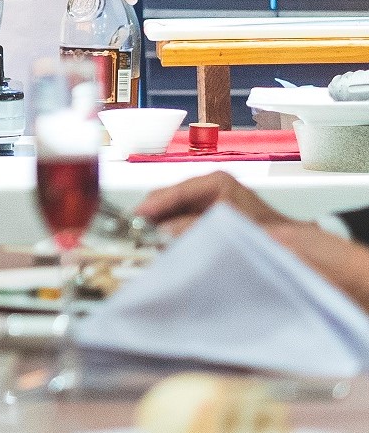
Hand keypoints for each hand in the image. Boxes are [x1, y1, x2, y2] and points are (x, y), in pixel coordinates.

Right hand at [134, 172, 286, 236]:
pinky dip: (172, 233)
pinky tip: (163, 245)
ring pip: (174, 212)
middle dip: (153, 216)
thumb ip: (193, 228)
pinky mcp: (209, 219)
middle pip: (170, 199)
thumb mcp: (228, 228)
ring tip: (144, 240)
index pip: (175, 190)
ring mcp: (209, 202)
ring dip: (161, 226)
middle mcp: (209, 188)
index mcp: (216, 182)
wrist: (297, 250)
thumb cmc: (269, 235)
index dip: (153, 205)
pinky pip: (183, 223)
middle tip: (135, 232)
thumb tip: (161, 231)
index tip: (135, 218)